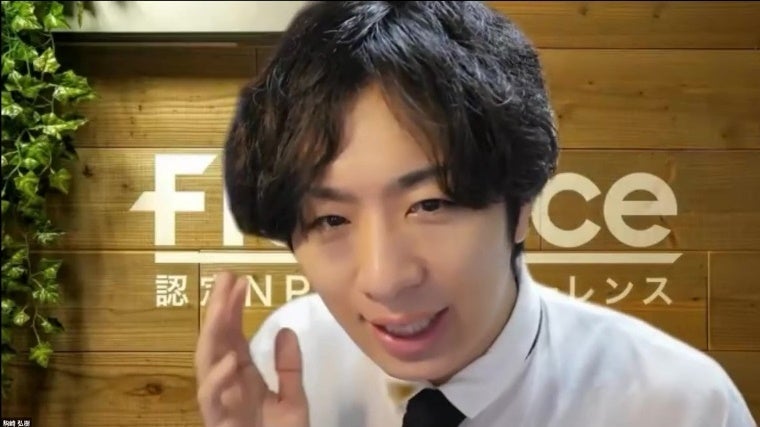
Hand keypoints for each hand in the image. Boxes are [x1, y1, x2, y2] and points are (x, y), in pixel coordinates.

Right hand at [195, 272, 309, 426]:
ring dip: (214, 332)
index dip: (233, 308)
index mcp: (242, 377)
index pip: (232, 335)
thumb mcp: (292, 399)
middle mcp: (226, 384)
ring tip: (224, 304)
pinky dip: (218, 379)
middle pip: (217, 340)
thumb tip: (285, 330)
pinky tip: (231, 359)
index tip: (238, 280)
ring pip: (206, 362)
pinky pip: (211, 399)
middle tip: (226, 278)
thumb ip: (288, 367)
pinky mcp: (218, 422)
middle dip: (219, 309)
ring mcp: (220, 402)